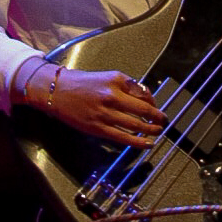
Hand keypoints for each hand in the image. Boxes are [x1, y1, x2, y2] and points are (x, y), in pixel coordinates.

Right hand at [35, 67, 166, 147]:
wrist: (57, 91)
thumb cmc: (82, 83)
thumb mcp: (106, 77)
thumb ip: (125, 87)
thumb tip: (145, 98)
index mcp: (116, 80)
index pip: (143, 92)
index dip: (154, 101)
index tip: (156, 107)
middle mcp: (112, 95)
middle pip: (143, 109)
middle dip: (157, 117)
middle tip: (164, 121)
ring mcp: (105, 113)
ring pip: (136, 124)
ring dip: (151, 129)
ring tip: (158, 131)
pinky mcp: (98, 128)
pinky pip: (123, 137)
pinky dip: (138, 142)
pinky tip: (147, 144)